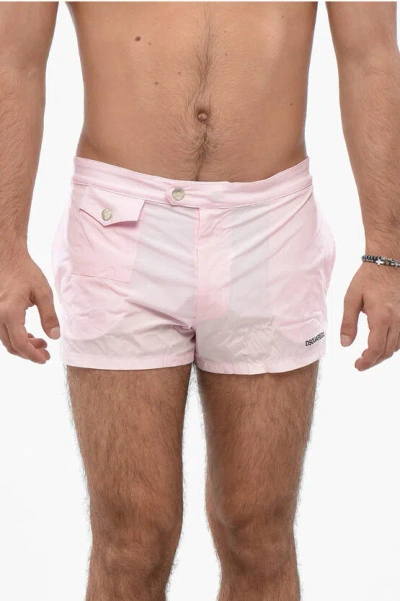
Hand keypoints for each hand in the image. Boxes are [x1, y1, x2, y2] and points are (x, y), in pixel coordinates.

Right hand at [0, 247, 59, 363]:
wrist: (7, 258)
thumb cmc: (25, 272)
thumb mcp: (43, 292)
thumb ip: (49, 316)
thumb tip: (54, 336)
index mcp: (10, 312)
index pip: (20, 343)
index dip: (32, 355)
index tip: (45, 359)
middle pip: (11, 346)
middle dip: (29, 353)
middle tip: (46, 353)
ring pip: (6, 340)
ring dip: (23, 346)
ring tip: (41, 343)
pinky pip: (4, 332)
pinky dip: (16, 338)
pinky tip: (30, 336)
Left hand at [341, 261, 399, 369]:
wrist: (388, 263)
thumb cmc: (368, 279)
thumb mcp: (351, 299)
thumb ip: (348, 323)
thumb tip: (345, 344)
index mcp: (381, 317)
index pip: (377, 349)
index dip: (367, 361)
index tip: (358, 366)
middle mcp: (397, 321)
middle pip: (388, 351)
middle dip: (373, 361)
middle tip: (360, 362)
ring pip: (397, 346)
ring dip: (383, 354)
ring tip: (368, 355)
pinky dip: (392, 345)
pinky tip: (381, 344)